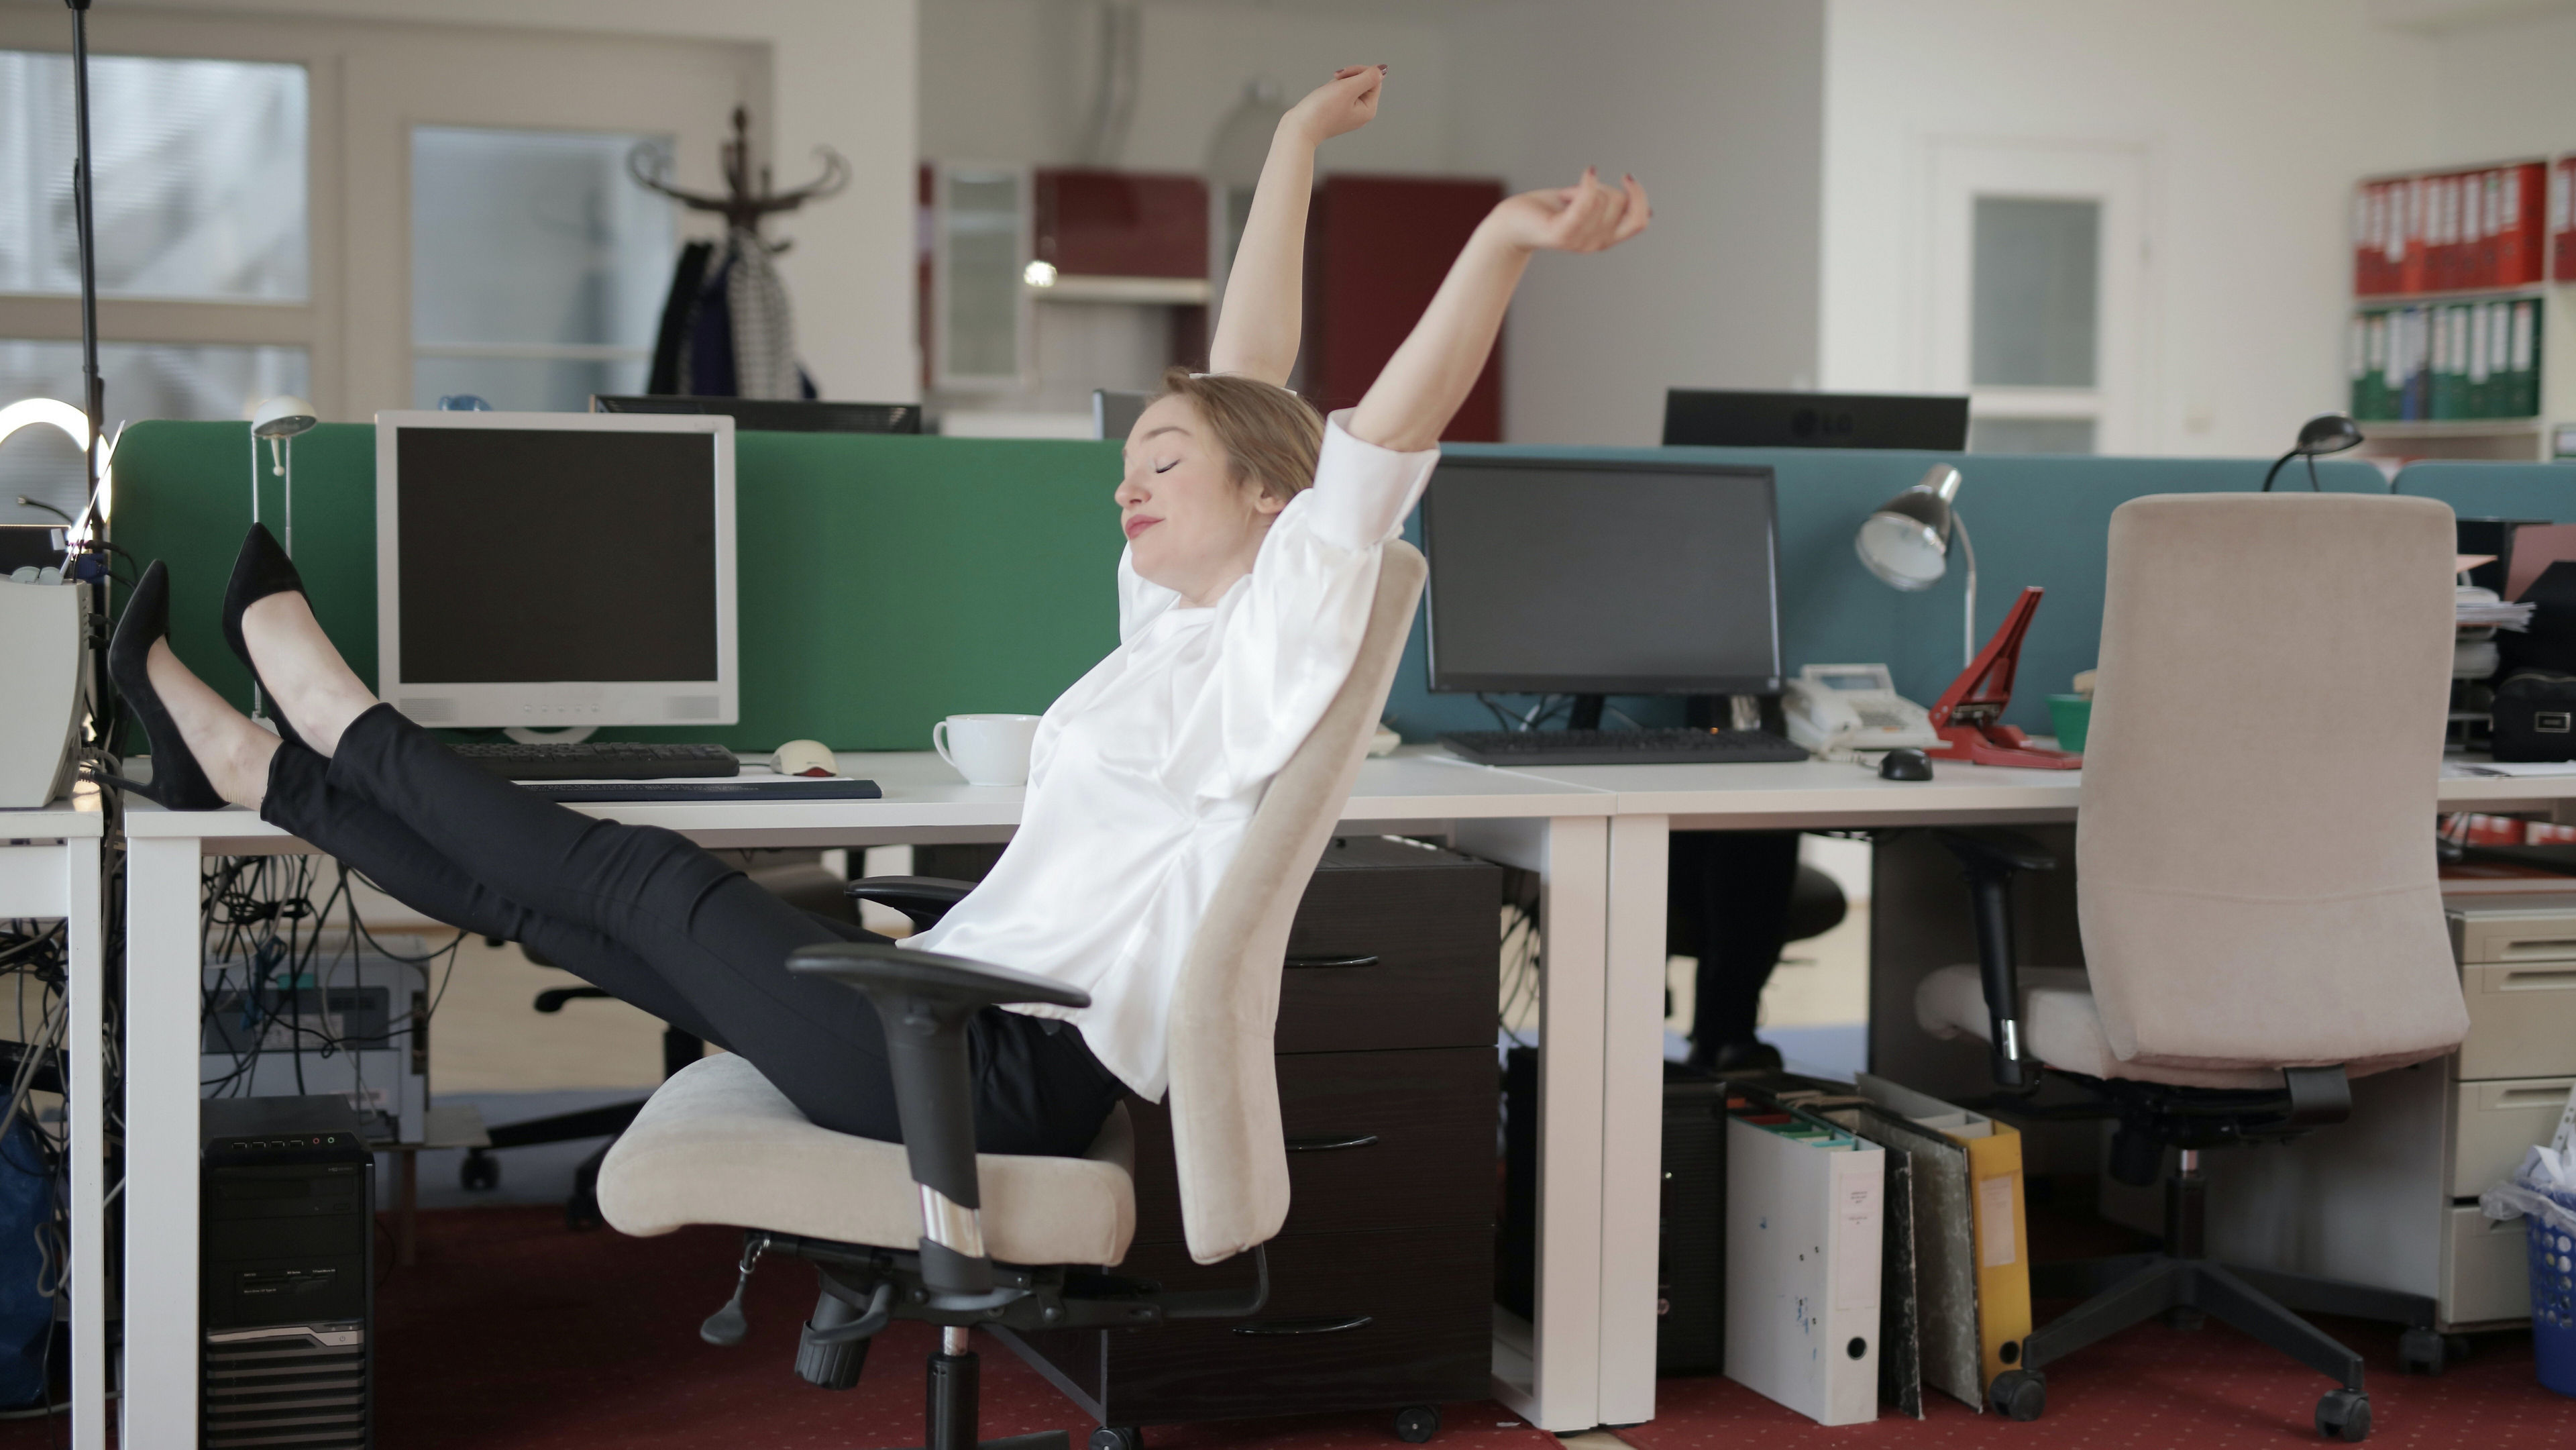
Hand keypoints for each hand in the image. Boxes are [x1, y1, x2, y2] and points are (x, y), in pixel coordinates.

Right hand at [1283, 65, 1384, 145]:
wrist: (1299, 128)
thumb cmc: (1321, 110)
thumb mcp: (1348, 89)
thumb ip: (1368, 77)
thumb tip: (1383, 69)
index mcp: (1369, 109)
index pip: (1374, 79)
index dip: (1359, 71)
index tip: (1342, 75)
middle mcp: (1361, 113)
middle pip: (1363, 82)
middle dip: (1347, 78)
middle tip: (1333, 83)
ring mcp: (1349, 114)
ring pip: (1350, 86)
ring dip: (1337, 84)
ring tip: (1326, 93)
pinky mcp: (1337, 112)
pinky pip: (1339, 93)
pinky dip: (1331, 90)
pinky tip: (1322, 97)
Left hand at [1481, 168, 1651, 254]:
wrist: (1511, 223)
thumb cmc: (1547, 210)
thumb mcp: (1588, 206)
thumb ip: (1613, 206)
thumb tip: (1648, 210)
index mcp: (1605, 238)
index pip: (1639, 221)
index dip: (1640, 196)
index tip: (1627, 177)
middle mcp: (1595, 243)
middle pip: (1620, 202)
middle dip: (1602, 186)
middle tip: (1575, 194)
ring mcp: (1579, 241)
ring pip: (1602, 198)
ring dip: (1584, 187)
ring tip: (1564, 197)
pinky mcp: (1562, 233)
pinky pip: (1587, 202)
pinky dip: (1589, 183)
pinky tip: (1587, 171)